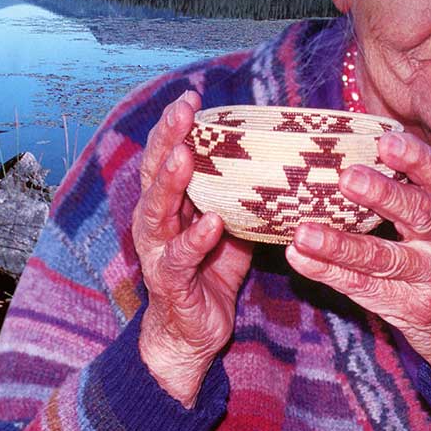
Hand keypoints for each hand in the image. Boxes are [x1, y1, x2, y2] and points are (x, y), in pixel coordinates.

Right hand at [134, 90, 252, 406]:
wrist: (189, 333)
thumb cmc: (207, 273)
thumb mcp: (227, 227)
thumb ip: (239, 197)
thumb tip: (275, 163)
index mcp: (169, 202)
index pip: (168, 155)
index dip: (176, 125)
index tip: (191, 97)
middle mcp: (155, 220)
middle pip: (155, 172)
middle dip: (168, 138)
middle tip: (183, 110)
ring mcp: (158, 250)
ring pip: (158, 209)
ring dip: (172, 180)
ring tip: (185, 153)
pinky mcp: (170, 281)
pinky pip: (181, 257)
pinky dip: (196, 238)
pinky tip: (213, 222)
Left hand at [285, 131, 430, 385]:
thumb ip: (417, 187)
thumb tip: (353, 145)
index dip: (416, 157)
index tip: (386, 142)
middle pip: (419, 214)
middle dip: (383, 195)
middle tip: (347, 178)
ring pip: (383, 259)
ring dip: (340, 245)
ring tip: (304, 232)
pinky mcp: (408, 307)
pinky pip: (361, 287)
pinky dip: (327, 271)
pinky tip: (299, 258)